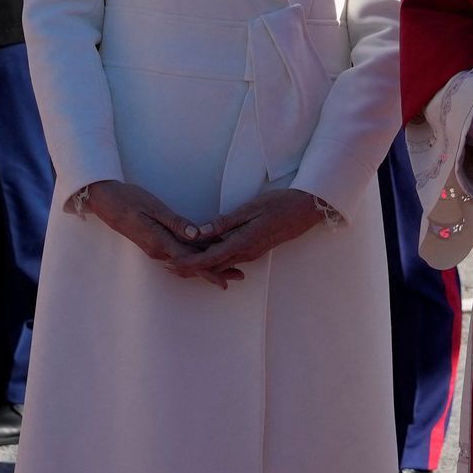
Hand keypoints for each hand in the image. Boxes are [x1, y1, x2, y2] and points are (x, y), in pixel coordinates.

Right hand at [73, 180, 220, 280]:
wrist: (106, 201)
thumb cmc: (129, 200)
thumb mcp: (154, 208)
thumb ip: (175, 223)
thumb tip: (196, 236)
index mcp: (160, 243)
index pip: (191, 260)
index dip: (210, 270)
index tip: (227, 280)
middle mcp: (160, 251)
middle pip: (192, 265)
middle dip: (216, 271)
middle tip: (239, 275)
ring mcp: (157, 249)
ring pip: (187, 262)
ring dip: (207, 266)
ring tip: (230, 270)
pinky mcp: (156, 244)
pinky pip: (180, 255)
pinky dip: (195, 258)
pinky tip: (206, 257)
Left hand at [179, 188, 331, 282]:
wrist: (305, 210)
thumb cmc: (279, 204)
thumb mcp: (250, 209)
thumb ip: (225, 222)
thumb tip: (201, 232)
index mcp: (243, 243)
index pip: (210, 258)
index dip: (189, 262)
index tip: (171, 263)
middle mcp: (246, 253)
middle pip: (212, 266)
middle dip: (190, 268)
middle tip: (167, 266)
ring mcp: (251, 253)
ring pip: (220, 264)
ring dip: (201, 265)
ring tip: (179, 264)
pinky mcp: (254, 250)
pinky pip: (230, 259)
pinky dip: (214, 260)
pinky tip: (204, 256)